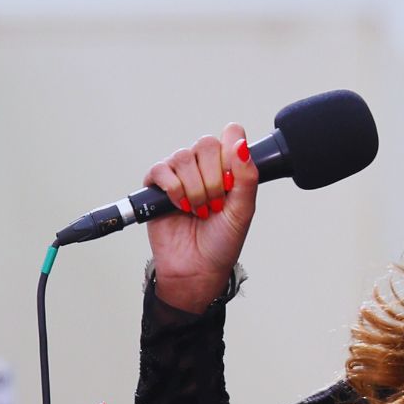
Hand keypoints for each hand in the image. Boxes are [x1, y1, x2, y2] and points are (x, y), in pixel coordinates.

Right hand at [143, 123, 258, 311]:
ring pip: (183, 157)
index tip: (232, 182)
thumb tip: (241, 144)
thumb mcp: (243, 211)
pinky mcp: (157, 186)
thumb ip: (247, 177)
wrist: (197, 269)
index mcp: (227, 168)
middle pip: (206, 144)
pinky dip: (173, 189)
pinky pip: (161, 170)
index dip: (231, 153)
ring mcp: (179, 174)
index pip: (231, 134)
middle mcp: (203, 166)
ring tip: (200, 211)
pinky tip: (181, 206)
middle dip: (213, 178)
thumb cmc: (222, 242)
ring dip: (194, 188)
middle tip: (216, 204)